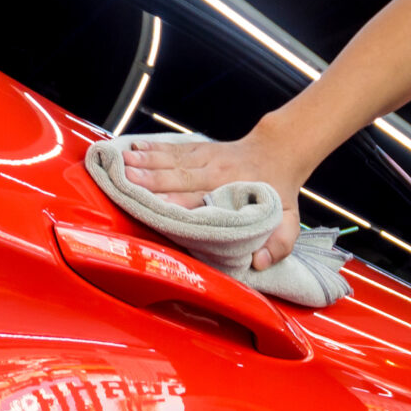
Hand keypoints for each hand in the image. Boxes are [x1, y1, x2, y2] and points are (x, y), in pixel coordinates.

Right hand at [120, 126, 308, 270]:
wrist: (279, 151)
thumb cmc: (280, 192)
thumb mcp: (289, 221)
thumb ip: (279, 244)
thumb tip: (259, 262)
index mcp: (234, 192)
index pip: (202, 200)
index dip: (179, 204)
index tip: (155, 207)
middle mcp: (217, 173)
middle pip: (179, 178)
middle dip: (151, 180)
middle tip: (125, 180)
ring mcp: (207, 158)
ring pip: (173, 160)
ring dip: (145, 161)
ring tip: (121, 162)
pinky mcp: (200, 149)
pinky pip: (174, 148)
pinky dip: (153, 148)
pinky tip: (132, 148)